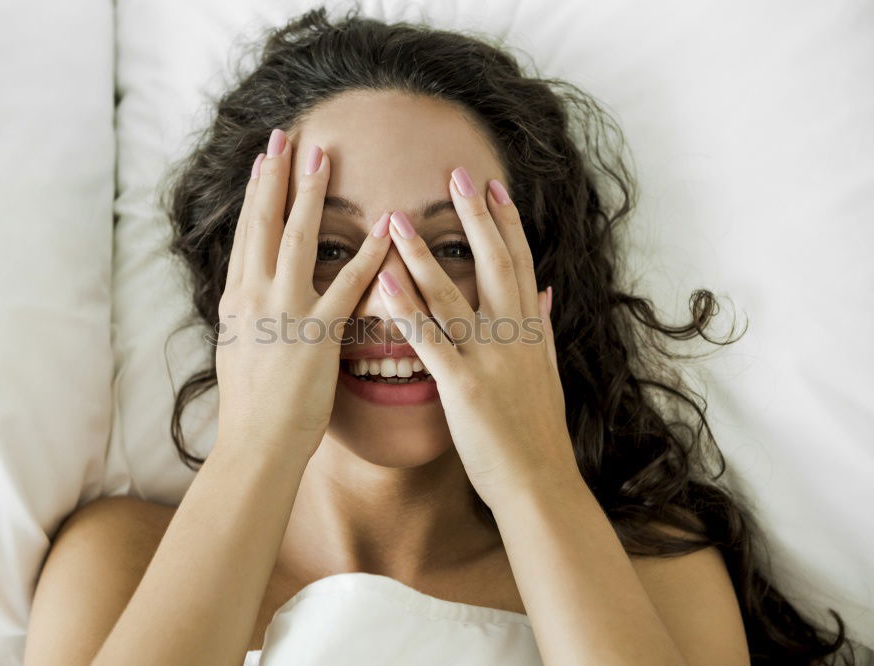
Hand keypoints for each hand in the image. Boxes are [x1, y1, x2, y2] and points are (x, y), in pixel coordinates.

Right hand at [215, 129, 391, 457]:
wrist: (254, 444)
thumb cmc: (249, 407)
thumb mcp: (236, 350)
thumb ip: (245, 317)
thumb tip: (246, 299)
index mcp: (236, 300)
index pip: (246, 234)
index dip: (255, 194)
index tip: (263, 161)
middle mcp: (253, 296)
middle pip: (263, 223)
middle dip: (275, 177)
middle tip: (286, 137)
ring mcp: (283, 311)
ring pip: (296, 239)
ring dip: (309, 194)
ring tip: (321, 157)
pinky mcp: (316, 333)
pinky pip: (348, 285)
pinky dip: (369, 254)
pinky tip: (385, 227)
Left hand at [375, 168, 581, 507]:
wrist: (539, 482)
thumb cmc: (536, 433)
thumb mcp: (547, 374)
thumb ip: (540, 328)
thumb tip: (543, 291)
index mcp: (531, 331)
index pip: (520, 263)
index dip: (506, 223)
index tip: (493, 187)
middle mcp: (514, 335)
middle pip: (494, 263)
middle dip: (475, 217)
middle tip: (456, 174)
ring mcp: (490, 359)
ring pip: (453, 295)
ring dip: (423, 254)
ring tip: (397, 219)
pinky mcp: (464, 386)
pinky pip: (430, 339)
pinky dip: (406, 307)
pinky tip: (384, 280)